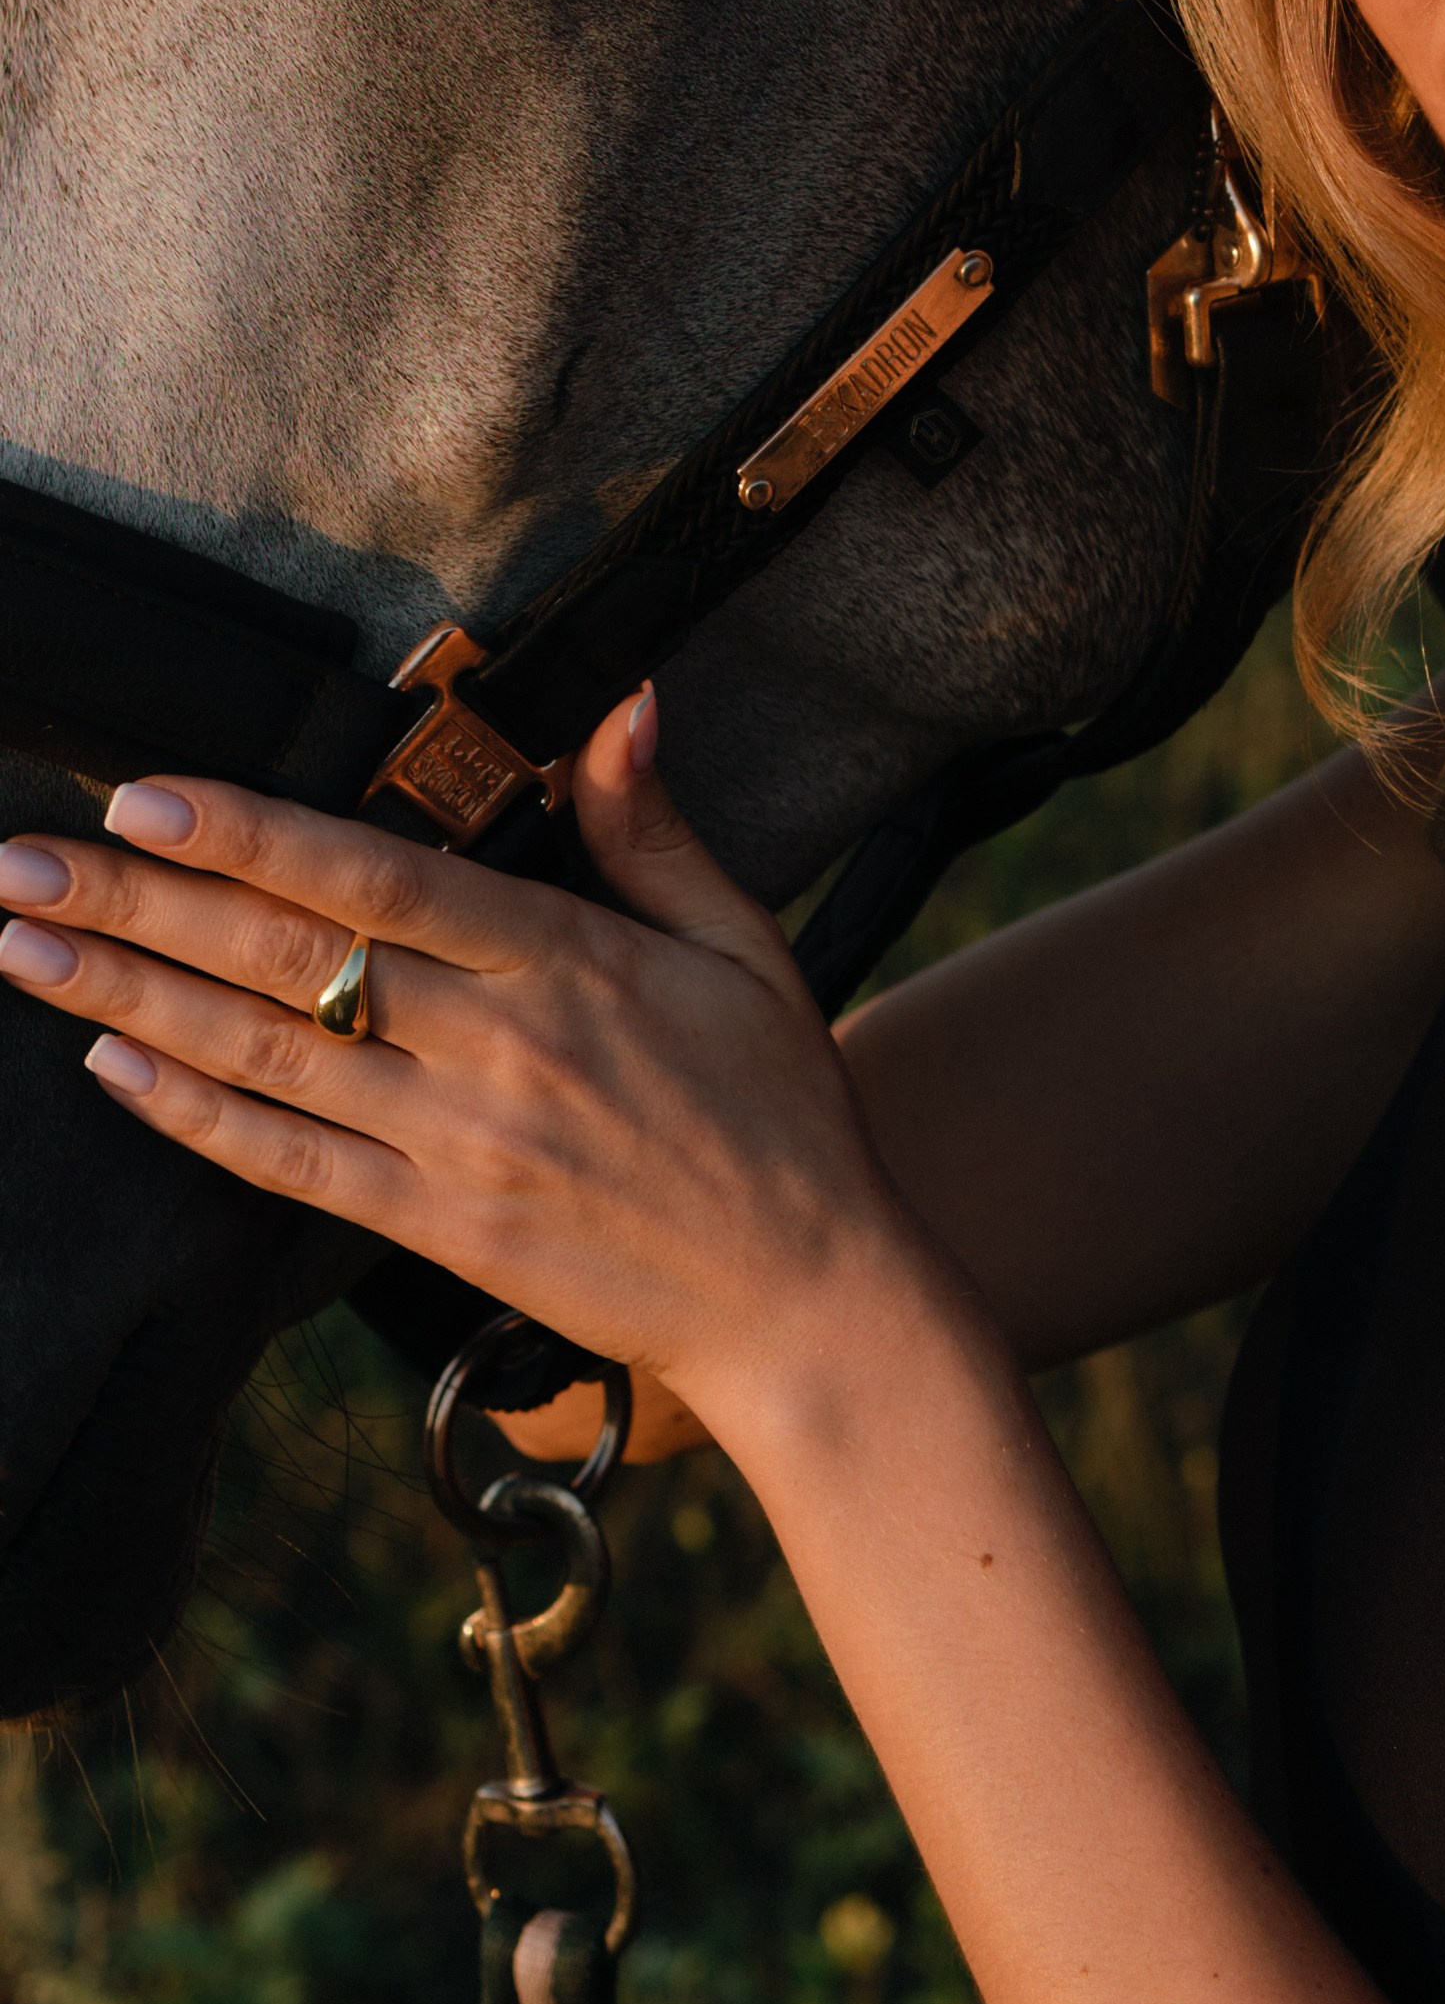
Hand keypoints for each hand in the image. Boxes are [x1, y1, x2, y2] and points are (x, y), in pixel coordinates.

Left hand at [0, 689, 905, 1413]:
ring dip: (132, 993)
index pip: (379, 879)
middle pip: (289, 958)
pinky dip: (192, 1114)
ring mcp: (458, 1145)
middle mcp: (496, 1048)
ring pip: (266, 1053)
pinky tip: (112, 1062)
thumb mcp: (741, 947)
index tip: (143, 796)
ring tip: (27, 943)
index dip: (252, 837)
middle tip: (23, 859)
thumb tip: (619, 707)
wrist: (808, 1296)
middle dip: (141, 901)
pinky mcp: (438, 1230)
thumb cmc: (780, 1110)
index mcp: (567, 959)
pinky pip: (289, 1164)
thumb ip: (653, 830)